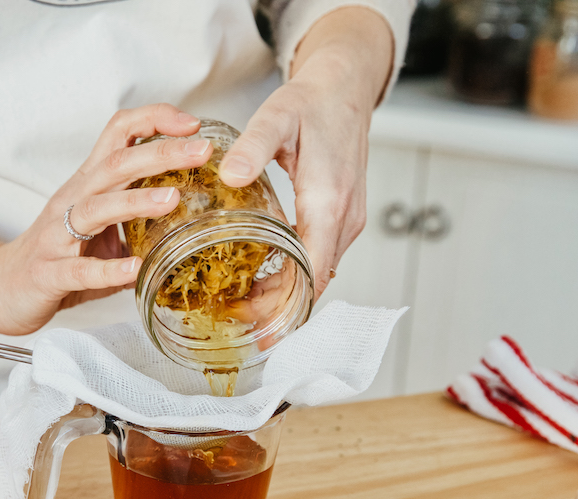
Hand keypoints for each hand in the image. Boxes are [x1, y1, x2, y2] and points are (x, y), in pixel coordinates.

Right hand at [0, 104, 213, 334]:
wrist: (1, 288)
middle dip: (161, 153)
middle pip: (115, 164)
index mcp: (88, 185)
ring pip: (96, 208)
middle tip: (202, 151)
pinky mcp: (49, 273)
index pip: (118, 134)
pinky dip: (109, 269)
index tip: (193, 124)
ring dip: (136, 201)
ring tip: (173, 199)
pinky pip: (80, 270)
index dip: (154, 120)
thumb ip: (139, 219)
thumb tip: (192, 218)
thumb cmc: (56, 257)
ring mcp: (58, 237)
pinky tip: (136, 268)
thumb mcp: (101, 229)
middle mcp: (72, 201)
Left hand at [218, 7, 394, 298]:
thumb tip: (230, 176)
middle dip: (280, 308)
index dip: (288, 305)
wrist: (345, 88)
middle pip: (315, 281)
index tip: (263, 330)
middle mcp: (345, 218)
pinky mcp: (343, 218)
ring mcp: (348, 220)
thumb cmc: (313, 103)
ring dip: (286, 293)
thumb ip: (252, 147)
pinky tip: (264, 279)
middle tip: (239, 325)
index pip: (314, 271)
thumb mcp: (276, 117)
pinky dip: (296, 274)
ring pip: (319, 272)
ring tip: (244, 308)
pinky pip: (320, 257)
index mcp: (329, 201)